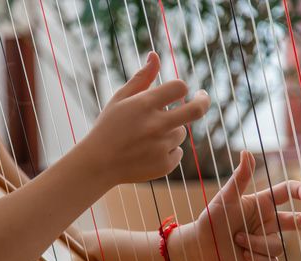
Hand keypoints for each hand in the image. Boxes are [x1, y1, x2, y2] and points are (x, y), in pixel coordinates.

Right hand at [84, 52, 210, 184]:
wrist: (98, 164)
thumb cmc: (108, 127)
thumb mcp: (120, 99)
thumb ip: (141, 78)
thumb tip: (155, 55)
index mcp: (144, 105)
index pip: (179, 87)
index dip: (181, 88)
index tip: (182, 92)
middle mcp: (155, 125)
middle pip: (196, 110)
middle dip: (203, 101)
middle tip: (202, 98)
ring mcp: (161, 146)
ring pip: (181, 133)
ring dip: (171, 131)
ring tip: (148, 137)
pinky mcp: (164, 165)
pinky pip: (178, 152)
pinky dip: (168, 151)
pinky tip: (148, 152)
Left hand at [170, 151, 300, 260]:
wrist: (201, 245)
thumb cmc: (212, 218)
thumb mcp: (226, 197)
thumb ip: (240, 177)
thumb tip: (246, 151)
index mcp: (263, 203)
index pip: (288, 192)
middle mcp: (268, 221)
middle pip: (298, 221)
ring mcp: (267, 241)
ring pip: (277, 245)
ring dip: (256, 243)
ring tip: (237, 239)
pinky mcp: (262, 260)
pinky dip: (256, 259)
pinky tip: (242, 255)